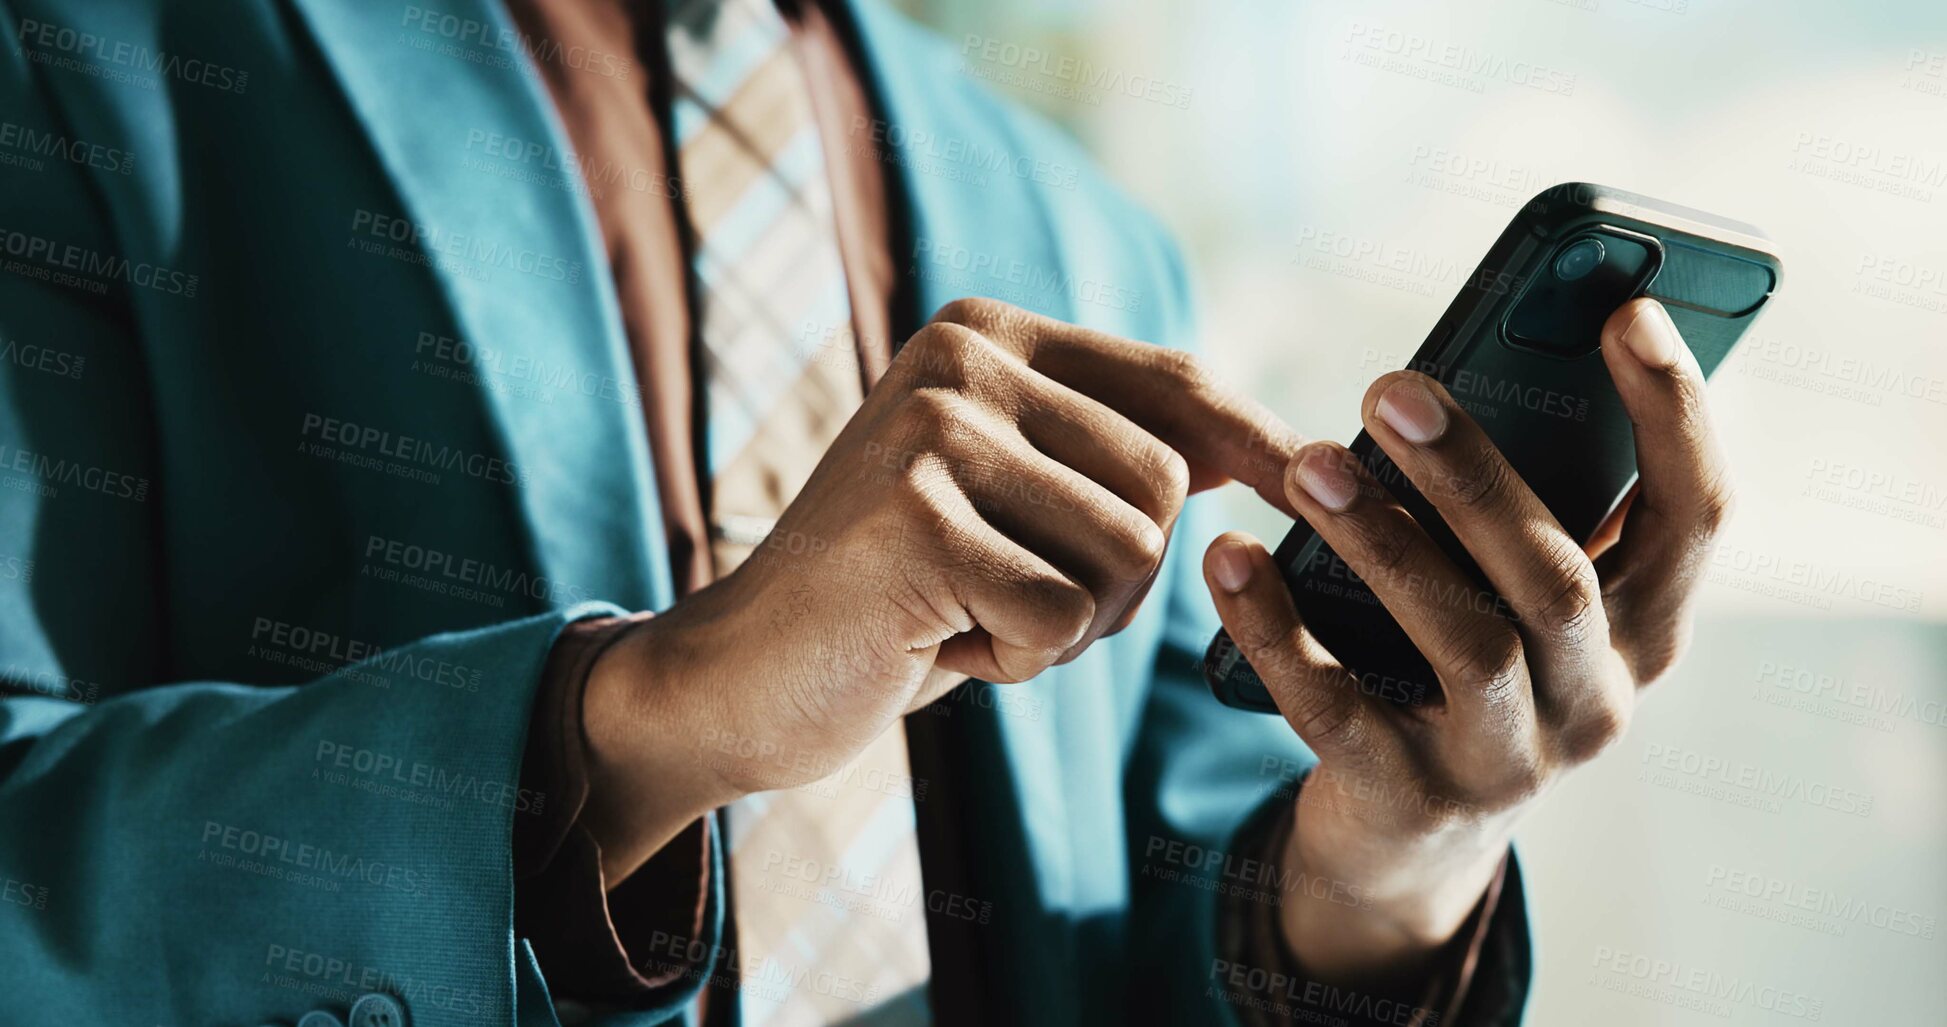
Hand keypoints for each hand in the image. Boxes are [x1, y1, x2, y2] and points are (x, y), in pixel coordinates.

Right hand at [583, 298, 1302, 879]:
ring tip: (969, 613)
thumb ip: (1112, 455)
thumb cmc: (899, 595)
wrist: (744, 673)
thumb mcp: (1010, 499)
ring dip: (1070, 624)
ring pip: (1128, 556)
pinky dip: (1018, 661)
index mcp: (987, 335)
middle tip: (1016, 600)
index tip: (1321, 486)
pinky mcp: (915, 520)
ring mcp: (932, 431)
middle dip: (1119, 581)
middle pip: (1165, 486)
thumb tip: (1283, 450)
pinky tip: (934, 642)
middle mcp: (961, 359)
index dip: (1257, 444)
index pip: (1172, 383)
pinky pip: (1062, 618)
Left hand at [1202, 299, 1732, 985]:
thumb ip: (1511, 511)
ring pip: (1464, 643)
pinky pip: (1337, 708)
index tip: (1629, 314)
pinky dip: (1277, 628)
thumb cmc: (1460, 670)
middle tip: (1391, 387)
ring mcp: (1508, 761)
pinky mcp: (1408, 799)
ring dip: (1382, 542)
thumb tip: (1444, 385)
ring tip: (1310, 464)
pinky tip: (1232, 559)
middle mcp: (1597, 700)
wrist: (1406, 840)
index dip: (1673, 415)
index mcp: (1643, 630)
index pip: (1695, 516)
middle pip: (1557, 577)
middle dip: (1474, 476)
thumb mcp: (1510, 598)